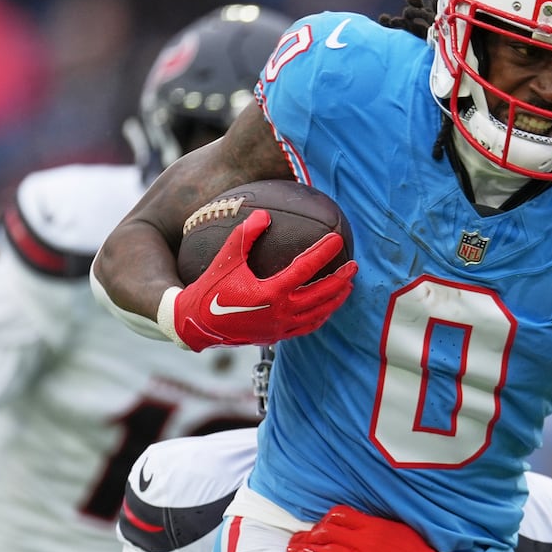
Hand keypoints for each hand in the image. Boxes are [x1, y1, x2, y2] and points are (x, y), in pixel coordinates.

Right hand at [171, 210, 356, 350]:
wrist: (196, 324)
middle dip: (341, 279)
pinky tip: (326, 307)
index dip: (323, 252)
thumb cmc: (210, 289)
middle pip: (321, 295)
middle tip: (355, 265)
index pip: (306, 269)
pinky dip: (321, 315)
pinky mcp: (277, 337)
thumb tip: (263, 215)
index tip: (337, 239)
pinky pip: (307, 326)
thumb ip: (244, 236)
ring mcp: (281, 327)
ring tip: (348, 286)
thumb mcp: (225, 260)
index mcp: (271, 293)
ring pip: (319, 313)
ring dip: (336, 299)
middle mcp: (281, 312)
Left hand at [287, 507, 461, 551]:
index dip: (326, 519)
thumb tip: (363, 527)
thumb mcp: (404, 534)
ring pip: (325, 544)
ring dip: (306, 545)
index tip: (319, 526)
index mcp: (376, 526)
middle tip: (298, 538)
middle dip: (310, 533)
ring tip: (294, 547)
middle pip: (328, 529)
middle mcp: (366, 538)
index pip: (341, 514)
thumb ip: (381, 529)